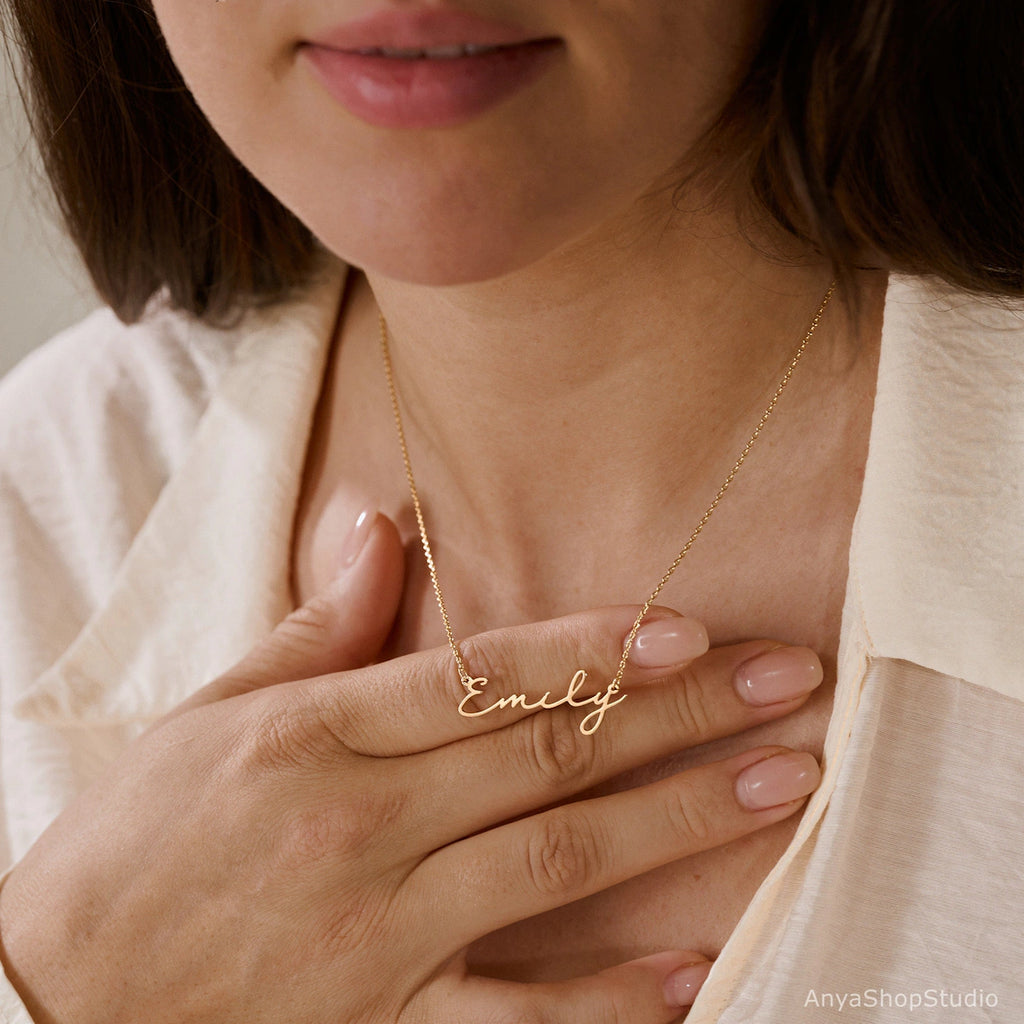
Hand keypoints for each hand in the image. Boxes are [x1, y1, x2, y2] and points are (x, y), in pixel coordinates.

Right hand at [0, 513, 820, 1023]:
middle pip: (549, 757)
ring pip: (555, 867)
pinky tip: (696, 967)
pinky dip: (608, 1003)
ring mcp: (379, 934)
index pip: (486, 677)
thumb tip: (375, 522)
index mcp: (321, 734)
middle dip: (677, 717)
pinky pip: (515, 1022)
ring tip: (778, 784)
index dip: (594, 650)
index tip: (688, 631)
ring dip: (677, 824)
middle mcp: (362, 826)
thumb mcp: (214, 710)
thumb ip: (317, 623)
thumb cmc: (138, 842)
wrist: (57, 1000)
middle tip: (785, 684)